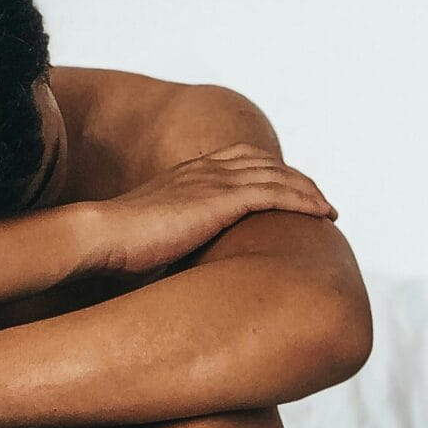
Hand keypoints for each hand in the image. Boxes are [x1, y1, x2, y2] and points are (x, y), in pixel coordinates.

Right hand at [87, 145, 334, 275]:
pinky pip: (275, 194)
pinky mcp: (221, 200)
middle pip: (264, 163)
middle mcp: (203, 170)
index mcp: (186, 174)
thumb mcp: (148, 236)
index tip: (285, 188)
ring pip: (276, 176)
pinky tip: (321, 214)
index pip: (238, 160)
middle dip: (295, 179)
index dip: (267, 171)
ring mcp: (213, 182)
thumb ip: (168, 240)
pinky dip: (303, 200)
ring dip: (307, 191)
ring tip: (328, 210)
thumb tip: (175, 267)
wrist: (99, 235)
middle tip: (317, 201)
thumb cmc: (115, 246)